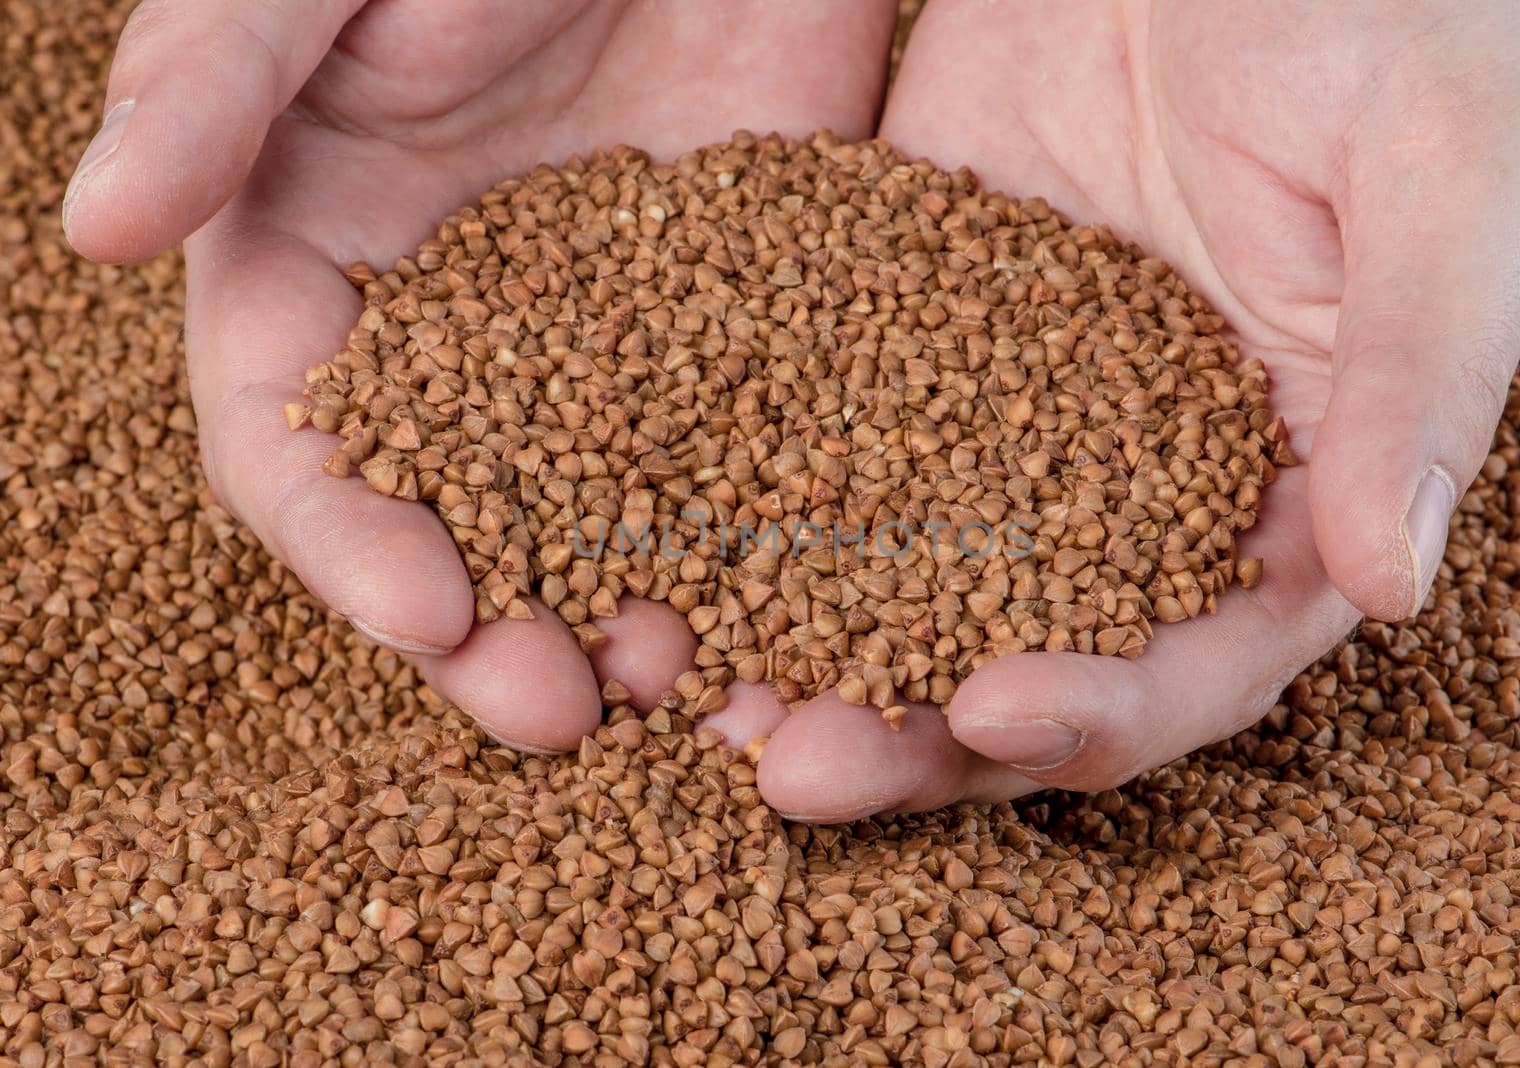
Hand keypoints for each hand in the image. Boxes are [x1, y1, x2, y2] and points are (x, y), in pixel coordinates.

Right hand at [64, 0, 896, 752]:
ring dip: (634, 618)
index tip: (426, 613)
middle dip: (496, 632)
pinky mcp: (744, 328)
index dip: (349, 548)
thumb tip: (88, 229)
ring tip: (689, 688)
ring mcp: (609, 349)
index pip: (297, 457)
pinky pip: (749, 460)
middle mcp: (460, 347)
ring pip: (606, 523)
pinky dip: (768, 547)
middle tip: (561, 710)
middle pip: (455, 528)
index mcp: (316, 278)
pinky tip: (807, 613)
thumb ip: (211, 86)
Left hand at [747, 0, 1519, 818]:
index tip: (986, 713)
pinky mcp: (908, 332)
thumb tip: (1397, 589)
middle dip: (914, 734)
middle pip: (1029, 656)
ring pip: (911, 581)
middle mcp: (1142, 486)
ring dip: (811, 652)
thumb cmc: (1384, 13)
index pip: (1204, 658)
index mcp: (1292, 487)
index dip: (1104, 710)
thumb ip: (1422, 381)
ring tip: (694, 694)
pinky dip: (755, 511)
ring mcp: (1012, 419)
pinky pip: (829, 445)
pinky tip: (668, 552)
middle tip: (787, 767)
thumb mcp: (1441, 182)